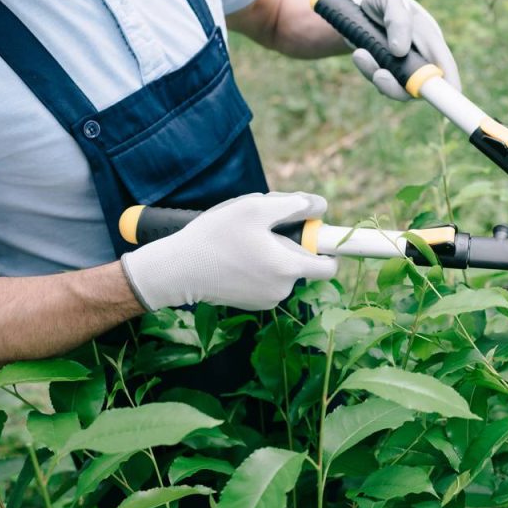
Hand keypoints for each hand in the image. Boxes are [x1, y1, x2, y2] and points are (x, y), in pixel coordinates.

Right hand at [121, 192, 337, 310]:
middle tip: (260, 226)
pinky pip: (267, 279)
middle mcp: (283, 290)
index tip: (312, 230)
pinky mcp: (251, 302)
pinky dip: (259, 265)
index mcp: (288, 269)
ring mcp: (267, 299)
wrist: (176, 270)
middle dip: (289, 241)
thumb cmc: (214, 237)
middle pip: (302, 261)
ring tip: (243, 239)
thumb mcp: (255, 209)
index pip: (330, 266)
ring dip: (272, 252)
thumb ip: (294, 205)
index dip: (326, 246)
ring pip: (283, 269)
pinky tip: (236, 255)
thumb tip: (320, 206)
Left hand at [350, 0, 460, 100]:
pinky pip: (381, 82)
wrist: (359, 6)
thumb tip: (400, 51)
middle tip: (379, 75)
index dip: (450, 83)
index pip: (445, 65)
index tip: (448, 96)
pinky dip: (368, 71)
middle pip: (421, 86)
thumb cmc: (381, 0)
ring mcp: (404, 67)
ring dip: (377, 76)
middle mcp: (420, 57)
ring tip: (360, 55)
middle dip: (399, 86)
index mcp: (430, 38)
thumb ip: (398, 19)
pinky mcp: (387, 72)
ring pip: (398, 88)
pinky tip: (359, 54)